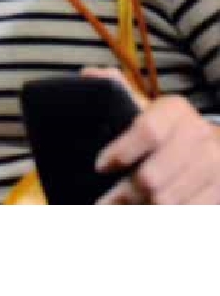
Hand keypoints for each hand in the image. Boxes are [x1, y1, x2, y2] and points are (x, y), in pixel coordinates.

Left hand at [88, 70, 219, 203]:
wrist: (216, 147)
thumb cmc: (170, 130)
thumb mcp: (149, 108)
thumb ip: (119, 92)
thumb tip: (87, 75)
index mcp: (175, 110)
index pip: (147, 131)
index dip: (121, 152)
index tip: (100, 167)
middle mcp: (197, 136)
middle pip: (152, 176)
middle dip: (124, 194)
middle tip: (104, 203)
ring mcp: (213, 166)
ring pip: (167, 202)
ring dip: (141, 211)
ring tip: (122, 212)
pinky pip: (186, 214)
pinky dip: (163, 220)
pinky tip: (148, 215)